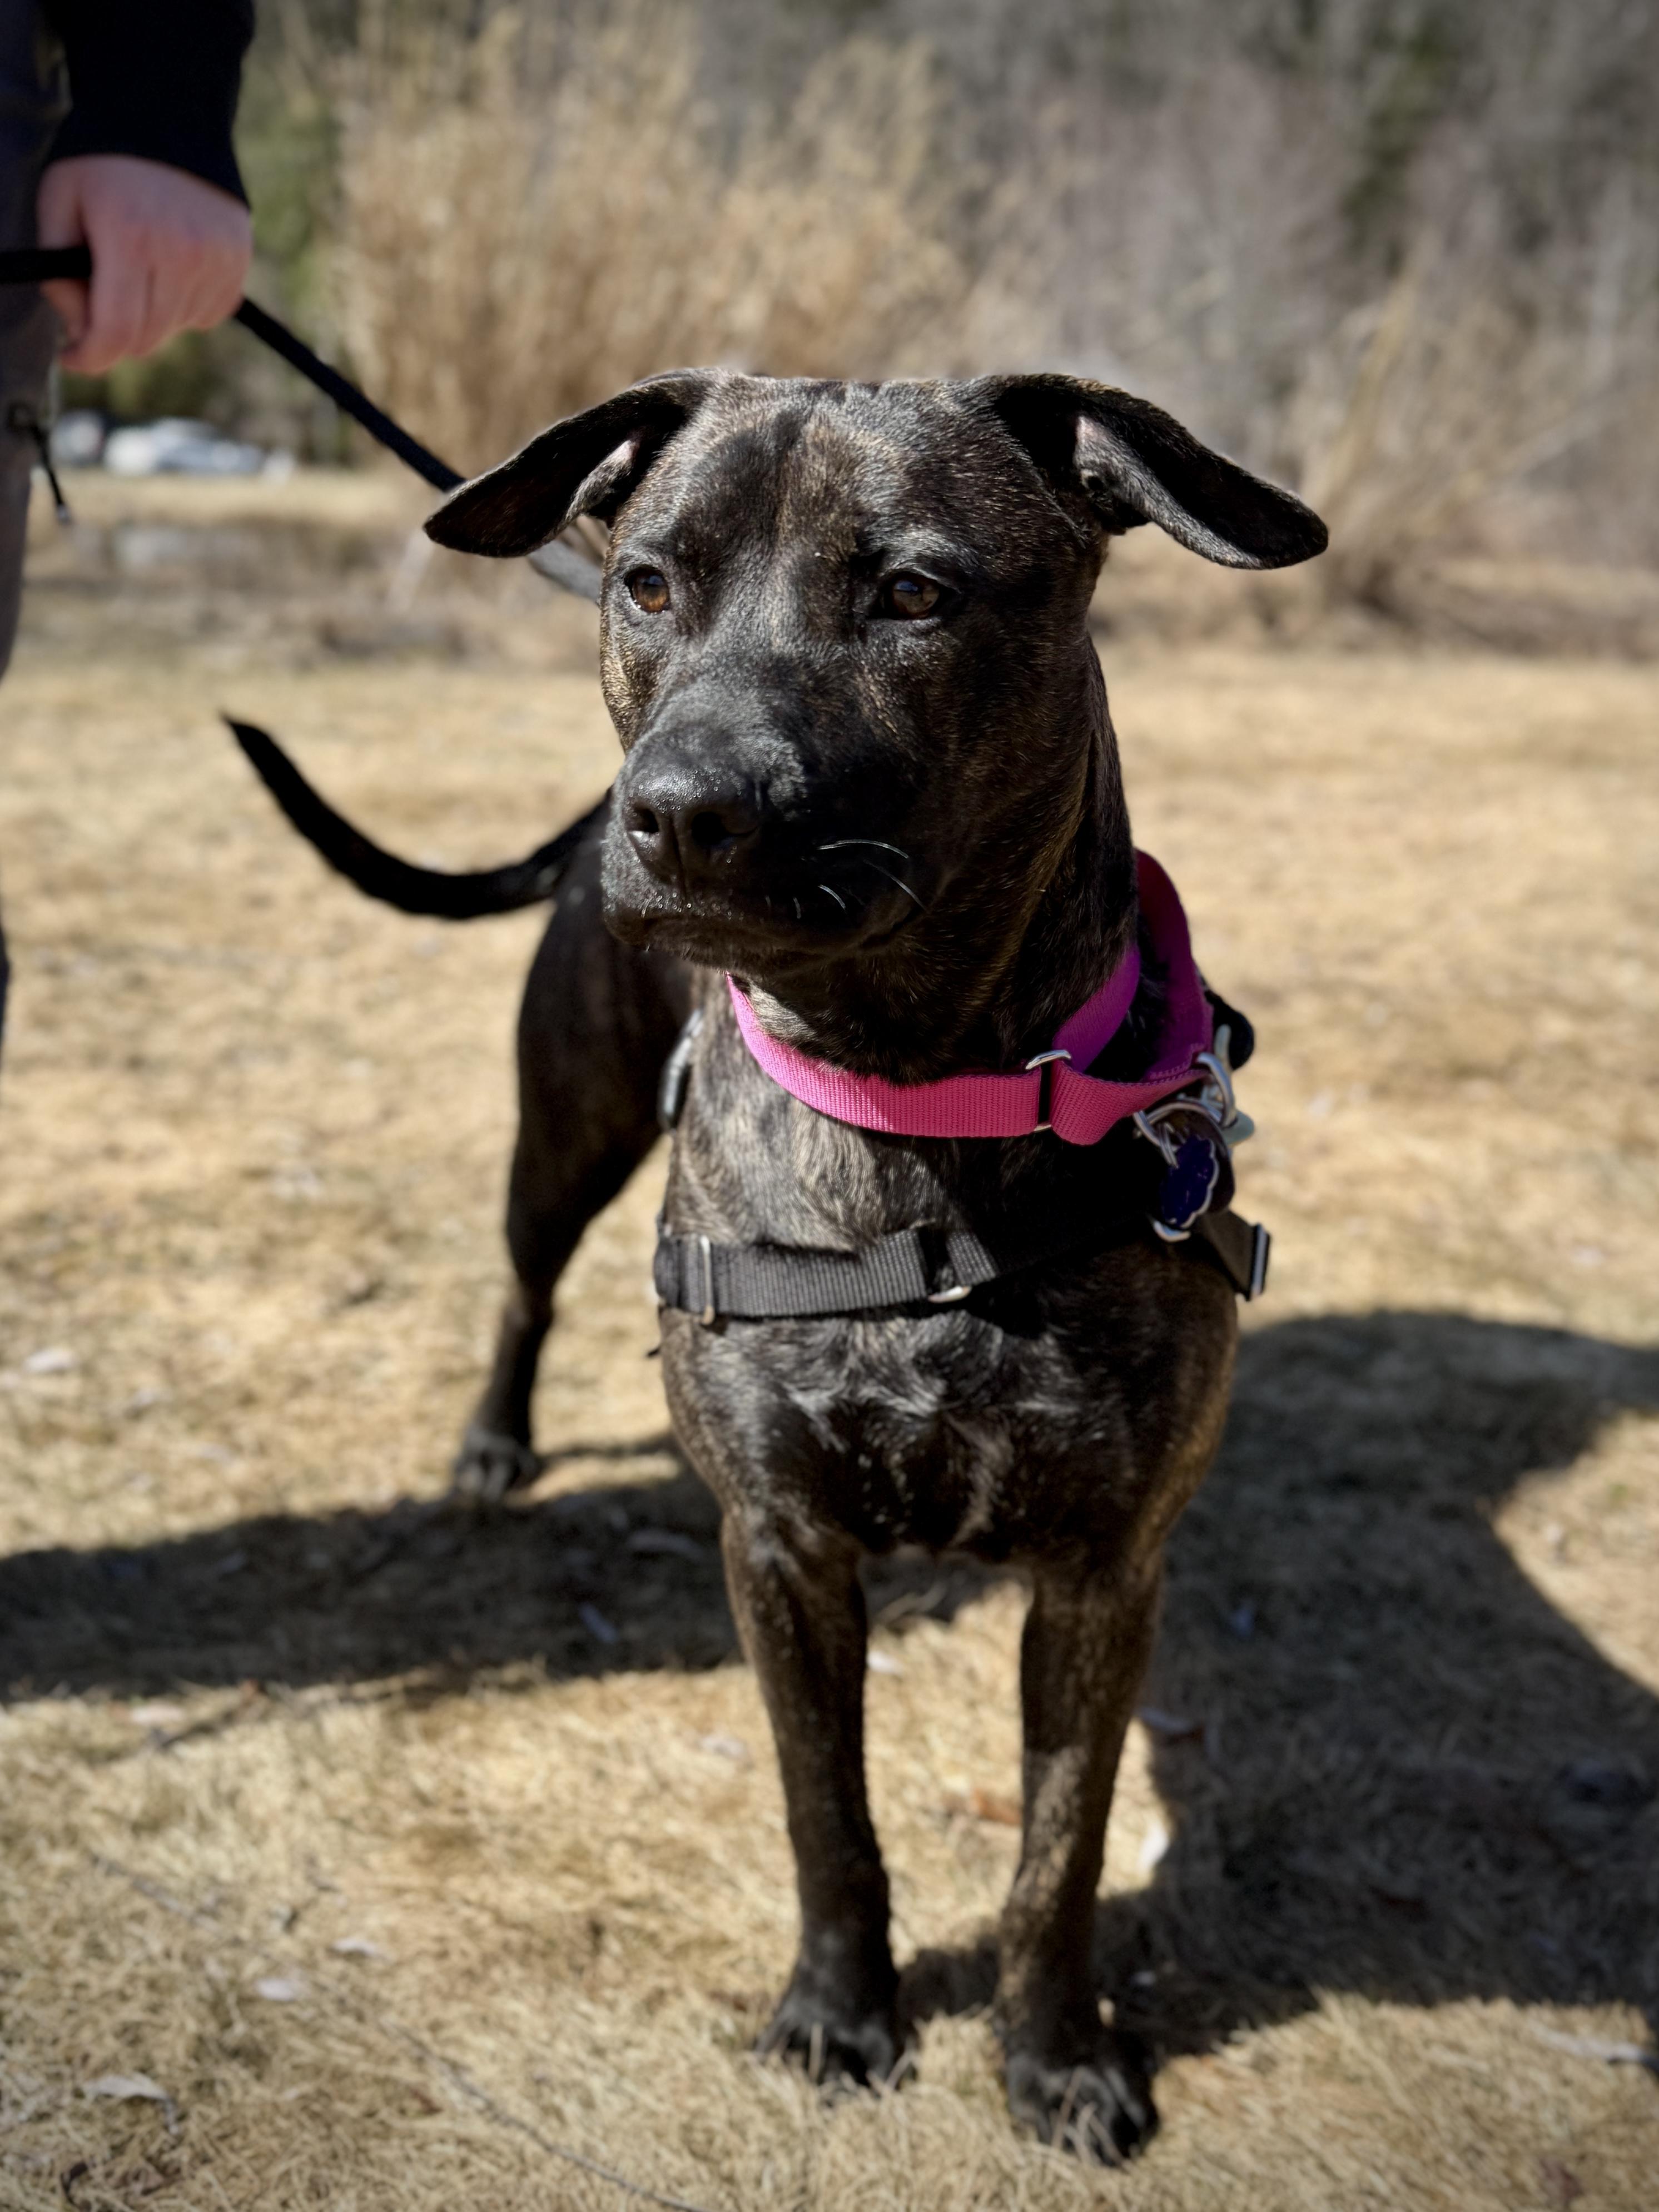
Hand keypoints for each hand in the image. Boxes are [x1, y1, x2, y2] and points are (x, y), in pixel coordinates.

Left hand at [37, 155, 251, 375]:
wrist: (165, 113)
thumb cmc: (101, 162)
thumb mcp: (58, 203)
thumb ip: (59, 273)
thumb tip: (81, 329)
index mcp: (130, 239)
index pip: (116, 333)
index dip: (90, 358)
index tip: (71, 356)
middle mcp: (180, 254)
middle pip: (148, 338)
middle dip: (117, 335)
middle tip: (96, 309)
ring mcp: (216, 259)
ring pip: (178, 328)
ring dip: (152, 316)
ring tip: (137, 272)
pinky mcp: (238, 260)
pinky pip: (209, 313)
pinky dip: (185, 306)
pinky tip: (169, 269)